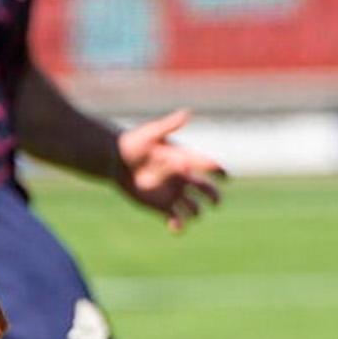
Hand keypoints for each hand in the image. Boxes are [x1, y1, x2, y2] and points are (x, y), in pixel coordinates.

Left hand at [114, 110, 226, 232]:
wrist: (113, 160)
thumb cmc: (132, 143)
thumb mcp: (152, 133)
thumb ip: (169, 125)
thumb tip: (187, 112)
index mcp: (185, 160)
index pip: (210, 167)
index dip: (220, 172)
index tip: (224, 177)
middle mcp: (182, 178)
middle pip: (207, 191)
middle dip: (214, 197)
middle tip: (215, 202)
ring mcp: (173, 193)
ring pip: (194, 208)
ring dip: (195, 212)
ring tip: (191, 212)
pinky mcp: (160, 206)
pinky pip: (176, 220)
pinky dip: (179, 226)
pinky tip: (175, 225)